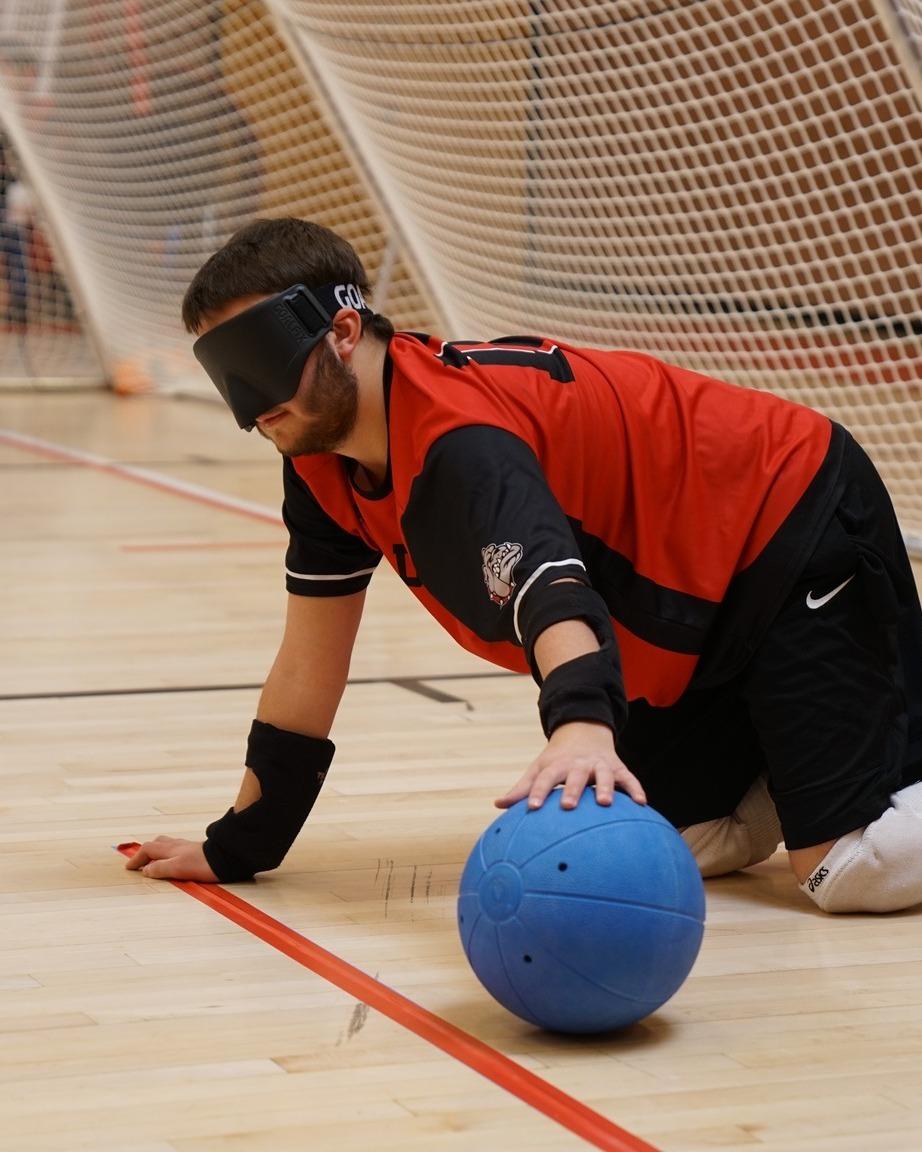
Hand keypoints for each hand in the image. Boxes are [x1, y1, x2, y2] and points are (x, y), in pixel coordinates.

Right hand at [125, 837, 218, 881]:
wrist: (226, 858)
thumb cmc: (203, 864)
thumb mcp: (178, 868)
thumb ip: (160, 868)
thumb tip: (145, 870)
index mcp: (170, 849)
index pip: (148, 849)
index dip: (137, 858)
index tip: (129, 867)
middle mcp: (177, 845)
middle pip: (157, 843)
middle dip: (145, 851)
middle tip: (139, 861)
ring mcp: (187, 846)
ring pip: (167, 844)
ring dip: (157, 851)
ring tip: (154, 860)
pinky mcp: (197, 850)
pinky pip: (177, 848)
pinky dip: (168, 852)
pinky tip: (174, 859)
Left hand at [495, 721, 645, 810]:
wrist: (584, 732)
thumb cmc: (557, 760)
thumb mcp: (539, 769)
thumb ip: (522, 789)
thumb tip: (497, 806)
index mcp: (556, 765)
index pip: (544, 779)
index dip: (537, 792)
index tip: (532, 808)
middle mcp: (578, 764)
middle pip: (573, 777)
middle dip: (571, 790)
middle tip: (567, 806)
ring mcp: (599, 765)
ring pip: (603, 775)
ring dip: (604, 787)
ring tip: (604, 803)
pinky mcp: (618, 768)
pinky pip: (629, 779)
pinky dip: (635, 789)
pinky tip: (642, 803)